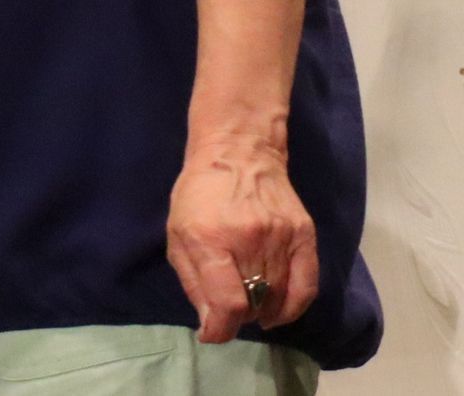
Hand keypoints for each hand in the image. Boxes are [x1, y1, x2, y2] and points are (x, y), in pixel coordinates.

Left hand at [167, 134, 319, 341]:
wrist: (238, 152)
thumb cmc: (199, 193)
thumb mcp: (177, 233)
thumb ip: (192, 281)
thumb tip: (210, 325)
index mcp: (210, 239)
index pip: (229, 303)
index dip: (221, 329)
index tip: (214, 333)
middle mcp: (249, 240)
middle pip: (254, 304)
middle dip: (237, 316)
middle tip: (228, 306)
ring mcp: (281, 237)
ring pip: (278, 298)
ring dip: (262, 310)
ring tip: (248, 301)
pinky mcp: (304, 236)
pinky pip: (307, 287)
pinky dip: (293, 307)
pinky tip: (278, 311)